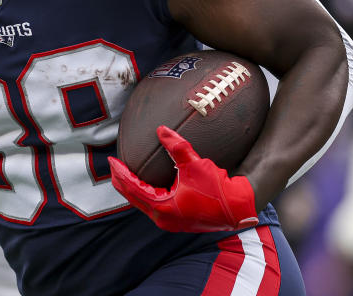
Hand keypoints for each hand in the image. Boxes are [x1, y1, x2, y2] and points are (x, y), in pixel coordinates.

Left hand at [107, 126, 258, 232]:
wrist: (241, 209)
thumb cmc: (219, 190)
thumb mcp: (196, 165)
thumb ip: (176, 146)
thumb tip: (161, 129)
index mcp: (163, 207)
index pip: (133, 188)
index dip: (120, 173)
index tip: (111, 160)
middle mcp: (163, 218)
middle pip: (133, 198)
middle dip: (121, 181)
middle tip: (113, 166)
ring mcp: (171, 222)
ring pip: (143, 204)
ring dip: (132, 189)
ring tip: (125, 173)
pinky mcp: (178, 221)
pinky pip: (154, 206)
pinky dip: (145, 194)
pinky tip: (146, 183)